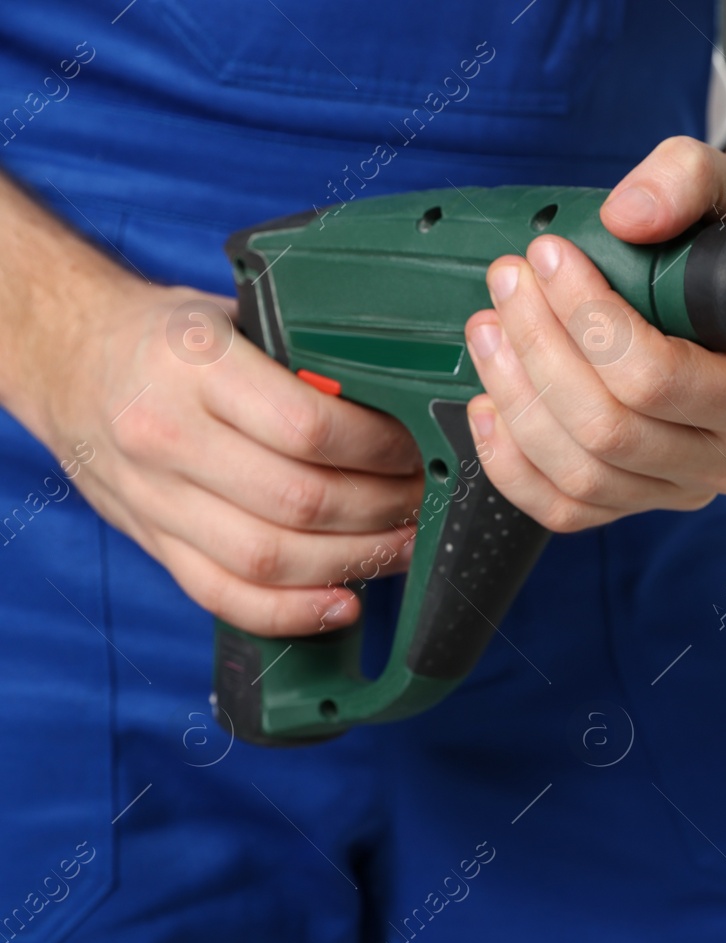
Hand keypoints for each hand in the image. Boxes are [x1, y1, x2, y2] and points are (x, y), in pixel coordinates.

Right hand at [36, 283, 421, 635]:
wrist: (72, 361)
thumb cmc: (173, 338)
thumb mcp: (233, 318)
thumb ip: (303, 357)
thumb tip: (406, 396)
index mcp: (196, 364)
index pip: (309, 426)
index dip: (380, 449)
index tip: (416, 448)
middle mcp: (167, 433)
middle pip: (300, 500)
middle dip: (382, 509)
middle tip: (424, 499)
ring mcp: (154, 496)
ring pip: (270, 557)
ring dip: (354, 560)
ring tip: (403, 545)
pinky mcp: (153, 540)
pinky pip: (224, 595)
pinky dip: (292, 611)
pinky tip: (345, 603)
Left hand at [462, 136, 725, 531]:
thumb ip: (686, 179)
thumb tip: (626, 215)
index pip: (657, 378)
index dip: (586, 318)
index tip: (549, 256)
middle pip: (609, 429)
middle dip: (539, 349)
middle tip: (509, 283)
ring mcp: (679, 487)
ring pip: (579, 473)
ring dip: (516, 398)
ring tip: (488, 328)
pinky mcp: (635, 501)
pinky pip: (562, 509)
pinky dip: (510, 462)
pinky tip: (487, 404)